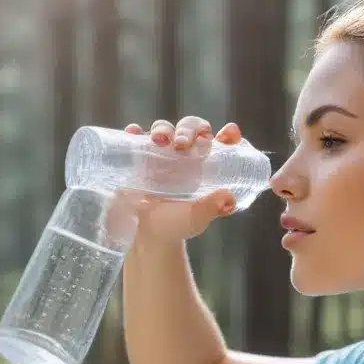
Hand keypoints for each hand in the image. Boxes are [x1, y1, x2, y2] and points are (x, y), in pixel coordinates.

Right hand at [121, 117, 245, 242]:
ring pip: (164, 129)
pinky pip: (136, 138)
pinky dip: (135, 132)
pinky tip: (134, 133)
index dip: (227, 134)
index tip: (229, 133)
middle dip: (189, 129)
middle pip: (191, 127)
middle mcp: (185, 154)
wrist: (149, 235)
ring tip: (159, 141)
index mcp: (205, 164)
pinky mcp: (139, 158)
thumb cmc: (178, 224)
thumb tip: (229, 198)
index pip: (220, 141)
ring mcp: (161, 154)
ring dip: (163, 130)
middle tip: (182, 143)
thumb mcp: (197, 217)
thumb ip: (213, 207)